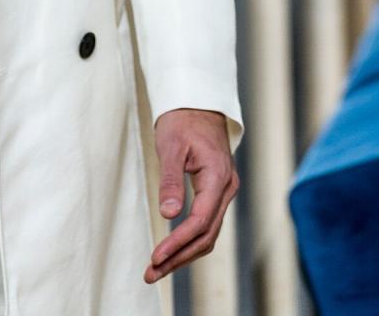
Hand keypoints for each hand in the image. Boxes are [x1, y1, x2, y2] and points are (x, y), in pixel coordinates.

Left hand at [144, 108, 238, 284]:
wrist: (197, 103)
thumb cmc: (182, 120)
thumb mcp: (171, 146)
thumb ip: (171, 180)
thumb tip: (168, 214)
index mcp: (218, 176)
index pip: (200, 220)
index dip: (178, 242)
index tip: (156, 257)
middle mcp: (226, 188)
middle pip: (206, 235)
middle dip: (179, 257)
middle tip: (152, 273)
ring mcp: (225, 191)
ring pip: (209, 234)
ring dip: (184, 254)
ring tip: (158, 269)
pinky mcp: (218, 193)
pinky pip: (207, 224)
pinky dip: (190, 241)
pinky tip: (172, 251)